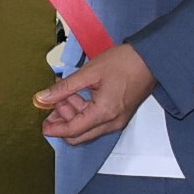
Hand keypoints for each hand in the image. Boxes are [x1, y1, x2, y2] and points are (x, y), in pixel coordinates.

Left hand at [35, 43, 155, 143]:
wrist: (150, 58)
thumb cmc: (125, 62)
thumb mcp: (89, 72)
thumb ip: (64, 87)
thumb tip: (43, 97)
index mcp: (104, 112)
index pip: (73, 130)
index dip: (55, 129)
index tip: (43, 123)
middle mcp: (112, 122)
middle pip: (79, 134)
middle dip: (63, 120)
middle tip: (54, 101)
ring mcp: (117, 121)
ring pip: (86, 128)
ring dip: (73, 113)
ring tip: (66, 91)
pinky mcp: (119, 116)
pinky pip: (96, 122)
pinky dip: (84, 111)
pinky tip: (78, 94)